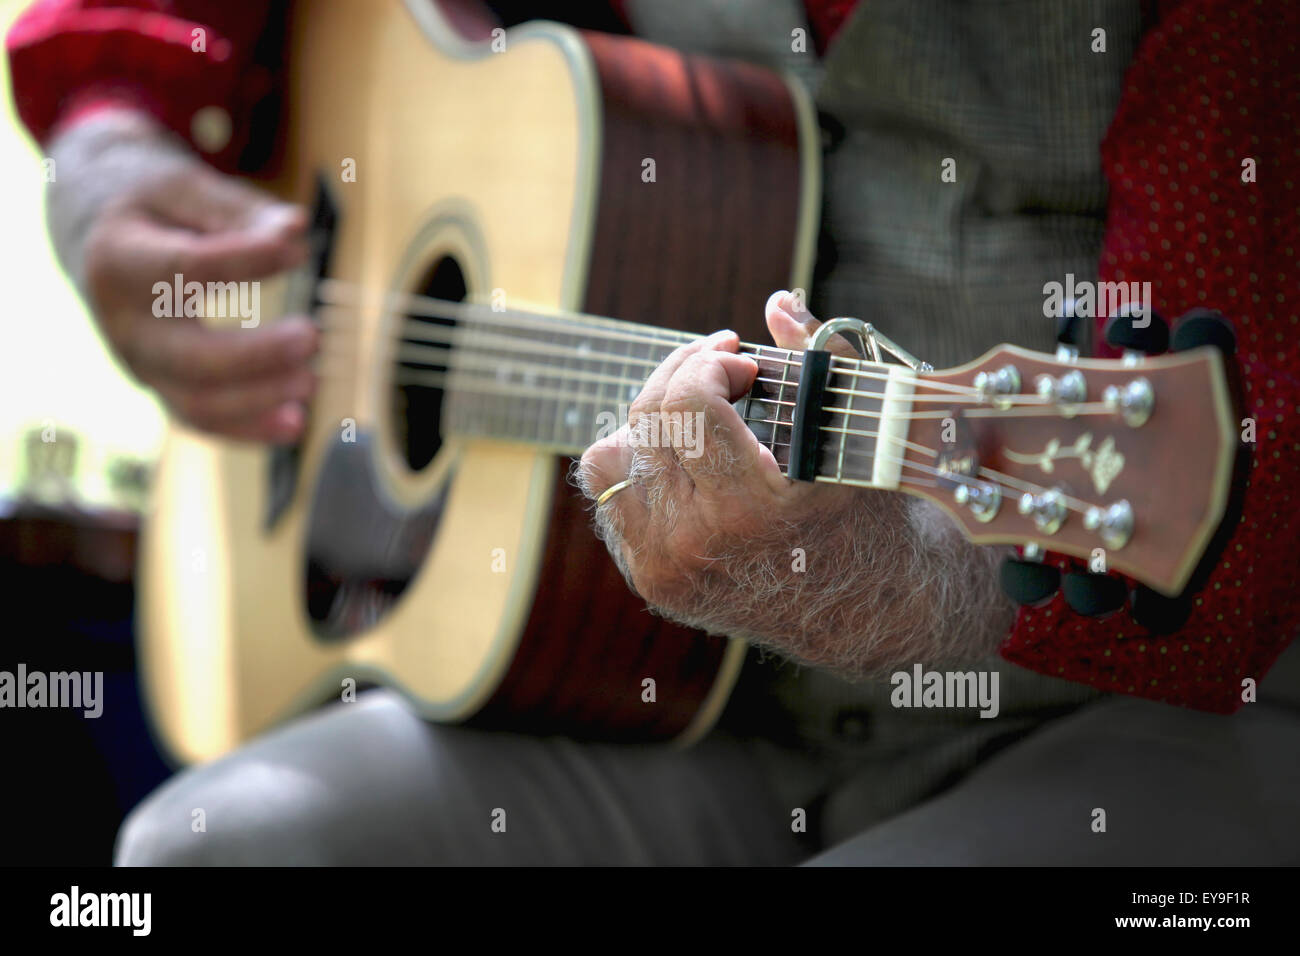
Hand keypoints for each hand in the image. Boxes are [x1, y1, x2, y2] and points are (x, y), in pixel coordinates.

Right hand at [51, 111, 317, 442]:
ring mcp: (141, 365)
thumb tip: (296, 230)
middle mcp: (125, 324)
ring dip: (260, 401)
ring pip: (196, 403)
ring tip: (312, 382)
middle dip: (256, 356)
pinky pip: (204, 422)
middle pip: (188, 358)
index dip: (245, 261)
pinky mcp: (162, 388)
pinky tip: (296, 422)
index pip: (186, 269)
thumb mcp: (181, 188)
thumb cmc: (152, 211)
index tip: (297, 251)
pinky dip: (251, 429)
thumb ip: (237, 210)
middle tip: (312, 336)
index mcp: (119, 261)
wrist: (98, 243)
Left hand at [577, 291, 1013, 676]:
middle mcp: (700, 543)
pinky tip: (681, 455)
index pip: (690, 403)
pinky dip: (639, 462)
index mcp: (756, 508)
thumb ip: (823, 359)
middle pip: (651, 419)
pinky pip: (610, 494)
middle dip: (684, 374)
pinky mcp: (652, 580)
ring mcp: (668, 567)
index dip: (710, 363)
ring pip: (617, 454)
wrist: (863, 610)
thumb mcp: (860, 434)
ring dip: (658, 417)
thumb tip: (775, 303)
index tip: (743, 362)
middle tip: (722, 367)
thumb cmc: (867, 510)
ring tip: (702, 412)